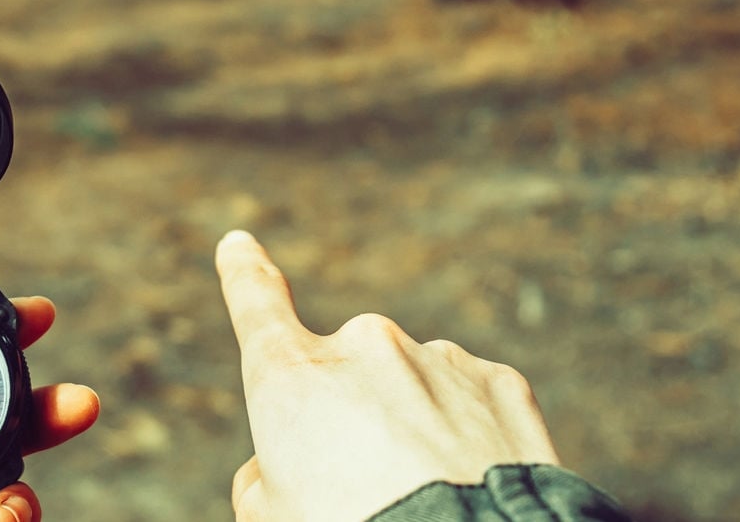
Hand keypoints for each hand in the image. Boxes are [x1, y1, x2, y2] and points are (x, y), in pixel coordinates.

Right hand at [217, 231, 562, 521]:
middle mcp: (364, 347)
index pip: (256, 304)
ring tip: (430, 500)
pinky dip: (470, 437)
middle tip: (369, 489)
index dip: (245, 274)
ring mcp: (438, 359)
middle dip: (356, 419)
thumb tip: (284, 464)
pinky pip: (473, 404)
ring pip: (416, 390)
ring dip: (417, 430)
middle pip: (350, 376)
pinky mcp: (501, 383)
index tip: (239, 245)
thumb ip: (265, 475)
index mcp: (294, 377)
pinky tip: (471, 485)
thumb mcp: (270, 519)